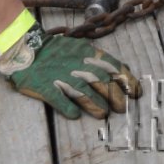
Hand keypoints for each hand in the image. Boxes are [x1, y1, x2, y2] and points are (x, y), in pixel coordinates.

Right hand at [0, 26, 140, 119]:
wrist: (27, 48)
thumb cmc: (57, 51)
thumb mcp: (81, 48)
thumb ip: (100, 60)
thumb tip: (124, 69)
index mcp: (87, 54)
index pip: (111, 66)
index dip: (125, 80)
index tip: (136, 92)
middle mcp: (77, 65)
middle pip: (100, 81)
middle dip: (114, 95)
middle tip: (123, 108)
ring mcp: (61, 77)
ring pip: (82, 92)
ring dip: (95, 104)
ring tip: (103, 114)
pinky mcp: (46, 88)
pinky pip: (58, 99)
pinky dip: (68, 108)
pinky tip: (75, 115)